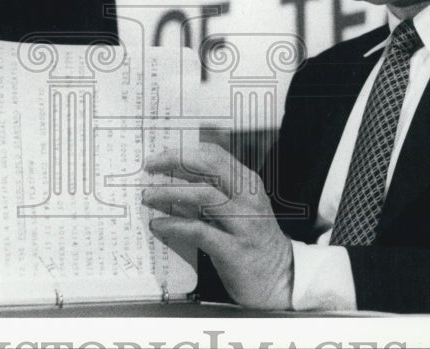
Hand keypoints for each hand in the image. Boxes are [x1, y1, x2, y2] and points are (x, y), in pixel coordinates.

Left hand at [142, 142, 293, 309]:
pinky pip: (200, 231)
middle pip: (209, 167)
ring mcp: (244, 224)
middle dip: (175, 161)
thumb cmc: (252, 240)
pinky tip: (158, 225)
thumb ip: (212, 193)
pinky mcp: (235, 250)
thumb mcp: (238, 209)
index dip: (184, 151)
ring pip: (204, 195)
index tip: (159, 154)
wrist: (281, 278)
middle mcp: (249, 198)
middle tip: (149, 166)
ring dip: (170, 192)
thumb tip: (171, 180)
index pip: (215, 155)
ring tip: (148, 195)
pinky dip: (175, 225)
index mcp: (248, 183)